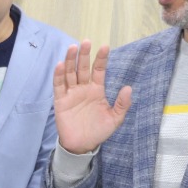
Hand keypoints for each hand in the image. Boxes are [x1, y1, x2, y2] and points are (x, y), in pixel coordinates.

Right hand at [53, 40, 132, 154]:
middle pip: (83, 67)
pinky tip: (60, 65)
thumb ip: (122, 104)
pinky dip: (59, 75)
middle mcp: (83, 88)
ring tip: (72, 48)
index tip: (105, 47)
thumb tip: (129, 88)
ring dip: (70, 60)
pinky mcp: (60, 100)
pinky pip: (59, 85)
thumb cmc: (99, 131)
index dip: (101, 59)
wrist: (82, 145)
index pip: (99, 70)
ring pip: (70, 73)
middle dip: (84, 54)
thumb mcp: (115, 119)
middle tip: (85, 41)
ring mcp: (71, 93)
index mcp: (97, 90)